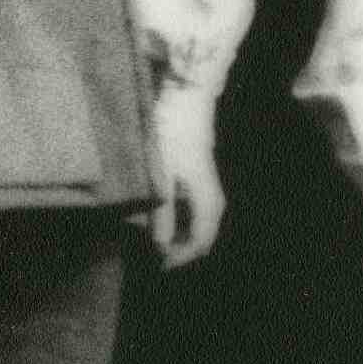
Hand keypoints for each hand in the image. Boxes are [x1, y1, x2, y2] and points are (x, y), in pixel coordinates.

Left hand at [149, 90, 227, 268]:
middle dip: (178, 250)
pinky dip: (175, 220)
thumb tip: (160, 246)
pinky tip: (155, 216)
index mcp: (208, 201)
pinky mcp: (197, 178)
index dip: (179, 259)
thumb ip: (161, 212)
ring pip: (196, 224)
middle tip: (150, 256)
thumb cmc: (171, 133)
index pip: (200, 243)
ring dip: (175, 235)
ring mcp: (206, 188)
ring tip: (150, 238)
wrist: (183, 98)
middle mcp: (212, 198)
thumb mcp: (161, 174)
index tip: (157, 265)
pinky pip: (190, 211)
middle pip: (201, 237)